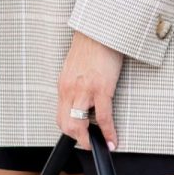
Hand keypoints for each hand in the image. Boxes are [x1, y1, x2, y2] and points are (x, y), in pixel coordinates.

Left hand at [57, 30, 123, 151]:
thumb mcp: (76, 69)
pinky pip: (103, 117)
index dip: (70, 132)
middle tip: (90, 145)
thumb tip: (83, 101)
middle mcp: (70, 90)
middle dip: (78, 140)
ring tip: (100, 144)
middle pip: (66, 125)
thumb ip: (76, 86)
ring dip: (89, 140)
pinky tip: (113, 138)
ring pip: (79, 125)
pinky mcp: (101, 88)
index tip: (80, 137)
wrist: (100, 30)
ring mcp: (84, 90)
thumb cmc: (91, 47)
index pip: (60, 116)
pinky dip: (108, 132)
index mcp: (64, 85)